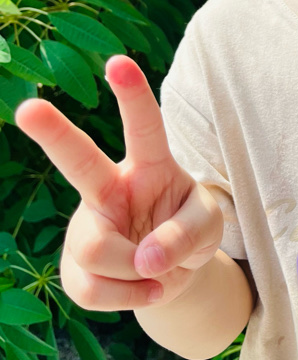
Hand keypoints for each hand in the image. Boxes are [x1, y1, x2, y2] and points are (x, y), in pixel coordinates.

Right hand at [14, 55, 223, 310]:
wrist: (172, 274)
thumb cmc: (190, 230)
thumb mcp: (209, 226)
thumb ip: (186, 235)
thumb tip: (144, 260)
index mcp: (148, 165)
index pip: (144, 126)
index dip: (132, 95)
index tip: (118, 62)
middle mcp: (110, 188)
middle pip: (78, 161)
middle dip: (52, 133)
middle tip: (27, 108)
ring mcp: (88, 226)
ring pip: (98, 251)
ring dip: (138, 273)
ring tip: (156, 271)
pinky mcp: (74, 267)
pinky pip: (95, 290)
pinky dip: (130, 298)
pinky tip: (142, 288)